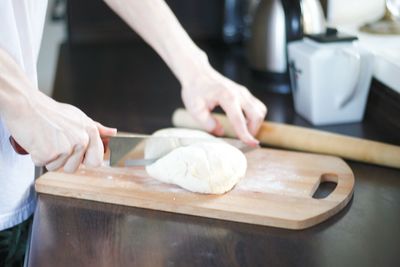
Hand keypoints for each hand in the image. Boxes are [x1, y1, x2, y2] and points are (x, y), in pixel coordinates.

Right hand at [2, 90, 116, 172]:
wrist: (26, 104)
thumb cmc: (50, 112)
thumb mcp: (78, 117)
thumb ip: (96, 128)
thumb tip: (112, 133)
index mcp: (90, 132)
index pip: (96, 161)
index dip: (84, 160)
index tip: (74, 153)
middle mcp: (81, 141)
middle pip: (74, 169)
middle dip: (64, 162)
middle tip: (56, 145)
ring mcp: (66, 148)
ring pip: (57, 168)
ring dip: (49, 158)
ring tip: (45, 140)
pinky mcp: (49, 153)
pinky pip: (43, 164)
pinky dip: (37, 156)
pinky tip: (37, 141)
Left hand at [181, 67, 266, 145]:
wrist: (197, 73)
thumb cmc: (195, 90)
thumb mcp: (195, 109)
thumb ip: (208, 123)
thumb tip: (221, 133)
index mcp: (226, 97)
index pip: (240, 120)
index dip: (246, 134)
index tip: (252, 144)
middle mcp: (239, 93)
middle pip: (257, 114)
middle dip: (254, 130)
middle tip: (244, 139)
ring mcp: (243, 91)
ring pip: (260, 109)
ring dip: (256, 123)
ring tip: (244, 131)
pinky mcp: (244, 92)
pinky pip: (256, 105)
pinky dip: (254, 116)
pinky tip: (244, 122)